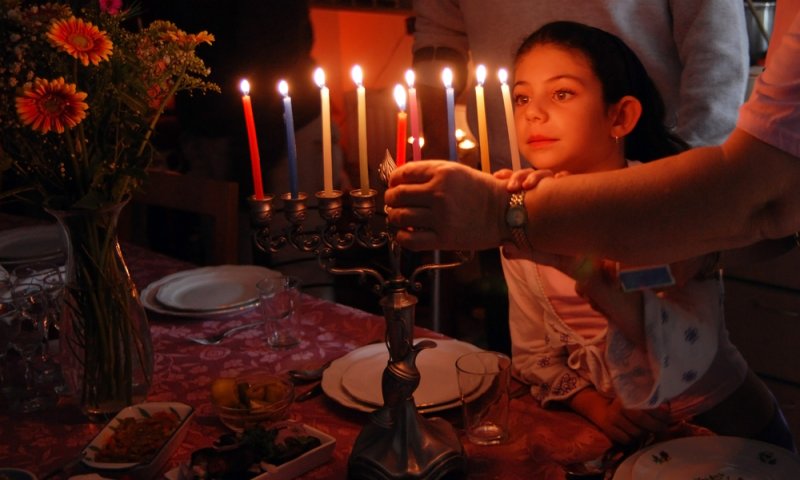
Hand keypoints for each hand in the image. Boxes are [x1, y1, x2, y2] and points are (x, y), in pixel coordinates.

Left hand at [385, 160, 507, 250]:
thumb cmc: (483, 192)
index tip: (394, 185)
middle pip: (397, 195)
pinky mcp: (444, 238)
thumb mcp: (458, 172)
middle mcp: (439, 193)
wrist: (506, 213)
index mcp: (442, 173)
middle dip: (390, 199)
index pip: (403, 173)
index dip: (393, 180)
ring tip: (399, 218)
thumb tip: (403, 179)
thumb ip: (431, 173)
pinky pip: (410, 239)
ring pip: (399, 216)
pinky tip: (406, 233)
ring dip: (394, 218)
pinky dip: (402, 237)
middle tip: (393, 203)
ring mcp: (441, 216)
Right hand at [575, 392, 670, 444]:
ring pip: (636, 433)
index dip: (659, 414)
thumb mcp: (633, 396)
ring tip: (650, 428)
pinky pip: (627, 440)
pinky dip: (634, 438)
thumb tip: (666, 408)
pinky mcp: (609, 431)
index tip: (667, 415)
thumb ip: (648, 399)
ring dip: (646, 432)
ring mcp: (612, 422)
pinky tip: (636, 432)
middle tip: (664, 426)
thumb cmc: (622, 401)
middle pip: (642, 422)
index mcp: (624, 398)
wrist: (600, 407)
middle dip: (656, 425)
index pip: (645, 409)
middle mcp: (617, 410)